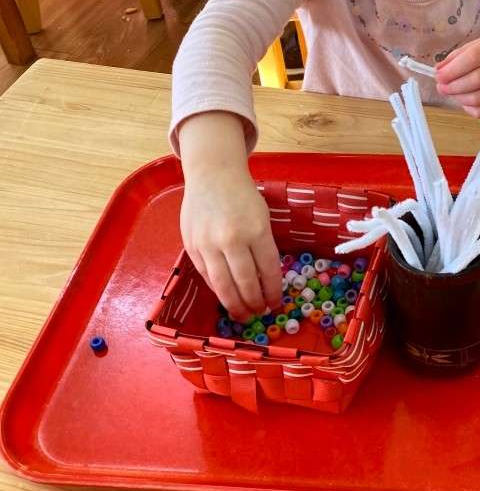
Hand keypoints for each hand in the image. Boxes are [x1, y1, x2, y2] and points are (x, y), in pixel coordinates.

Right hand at [180, 166, 282, 321]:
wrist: (212, 175)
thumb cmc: (242, 196)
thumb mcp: (262, 217)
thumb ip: (263, 247)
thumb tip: (264, 281)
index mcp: (256, 230)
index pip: (267, 270)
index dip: (272, 292)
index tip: (276, 304)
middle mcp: (231, 239)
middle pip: (244, 283)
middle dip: (254, 303)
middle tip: (259, 313)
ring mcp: (208, 244)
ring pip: (222, 285)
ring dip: (234, 305)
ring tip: (242, 315)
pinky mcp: (191, 247)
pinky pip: (206, 276)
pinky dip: (217, 290)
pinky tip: (225, 296)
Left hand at [435, 34, 479, 118]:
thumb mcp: (477, 47)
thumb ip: (456, 57)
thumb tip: (439, 71)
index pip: (474, 56)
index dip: (453, 69)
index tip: (439, 76)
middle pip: (478, 79)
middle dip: (454, 86)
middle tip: (442, 87)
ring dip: (460, 98)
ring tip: (452, 94)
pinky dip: (471, 109)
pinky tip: (465, 102)